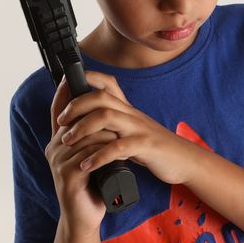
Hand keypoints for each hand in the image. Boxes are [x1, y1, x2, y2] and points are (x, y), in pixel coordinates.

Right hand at [45, 74, 109, 234]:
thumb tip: (101, 112)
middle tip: (119, 124)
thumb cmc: (91, 184)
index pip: (58, 111)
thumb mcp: (90, 156)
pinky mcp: (67, 176)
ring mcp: (58, 162)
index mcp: (59, 142)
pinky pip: (89, 155)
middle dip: (99, 118)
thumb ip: (91, 136)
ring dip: (107, 137)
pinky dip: (105, 153)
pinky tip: (116, 158)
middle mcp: (54, 149)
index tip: (69, 75)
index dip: (62, 92)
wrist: (86, 217)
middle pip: (76, 120)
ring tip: (122, 143)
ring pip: (86, 136)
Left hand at [56, 70, 198, 185]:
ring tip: (68, 141)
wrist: (184, 160)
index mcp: (127, 109)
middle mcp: (131, 113)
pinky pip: (118, 147)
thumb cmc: (154, 146)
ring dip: (82, 128)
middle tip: (60, 121)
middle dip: (76, 106)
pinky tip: (87, 165)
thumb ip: (115, 121)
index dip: (89, 77)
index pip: (108, 83)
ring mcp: (138, 128)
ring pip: (106, 117)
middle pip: (100, 97)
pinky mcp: (145, 146)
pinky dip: (99, 156)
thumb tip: (90, 118)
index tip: (68, 80)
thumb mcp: (133, 128)